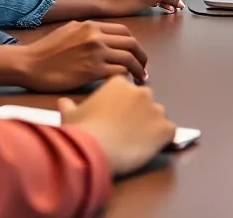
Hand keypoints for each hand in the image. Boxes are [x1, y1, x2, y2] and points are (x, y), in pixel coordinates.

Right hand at [11, 21, 148, 90]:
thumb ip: (87, 32)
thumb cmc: (45, 51)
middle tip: (144, 67)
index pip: (124, 31)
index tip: (136, 54)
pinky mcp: (93, 70)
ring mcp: (96, 52)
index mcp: (91, 25)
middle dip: (142, 56)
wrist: (29, 64)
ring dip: (138, 69)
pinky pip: (119, 72)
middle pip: (131, 43)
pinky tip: (126, 86)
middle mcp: (97, 36)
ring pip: (129, 58)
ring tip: (141, 79)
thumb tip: (102, 39)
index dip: (133, 43)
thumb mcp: (69, 30)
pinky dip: (127, 79)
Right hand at [60, 76, 175, 176]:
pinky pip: (170, 132)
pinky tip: (150, 147)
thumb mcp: (70, 114)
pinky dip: (163, 139)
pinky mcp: (166, 128)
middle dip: (138, 112)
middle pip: (144, 100)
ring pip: (158, 115)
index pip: (126, 90)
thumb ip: (69, 105)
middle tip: (125, 129)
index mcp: (119, 83)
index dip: (121, 104)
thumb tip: (62, 103)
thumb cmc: (82, 129)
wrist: (95, 149)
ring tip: (137, 141)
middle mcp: (141, 91)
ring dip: (151, 125)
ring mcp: (156, 109)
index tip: (113, 116)